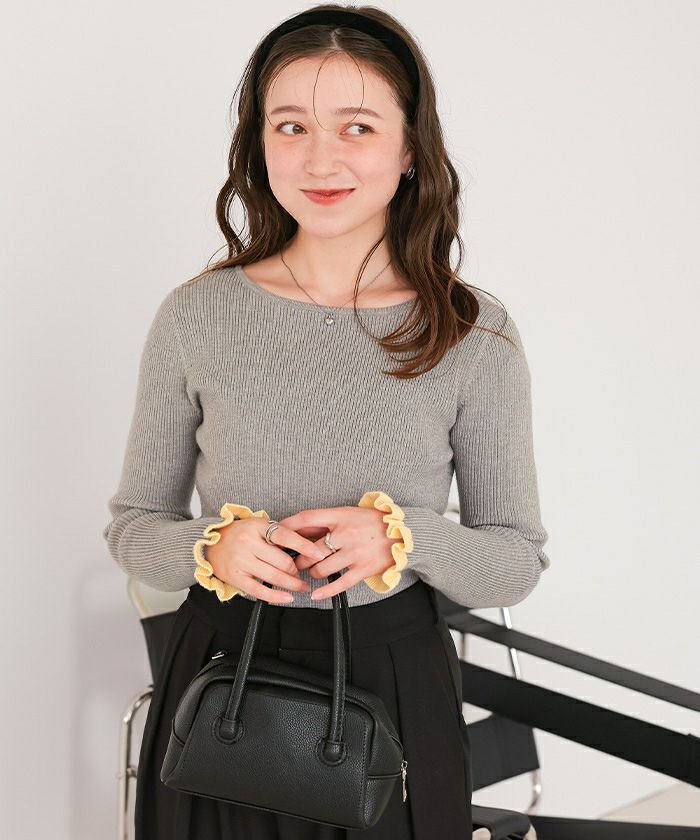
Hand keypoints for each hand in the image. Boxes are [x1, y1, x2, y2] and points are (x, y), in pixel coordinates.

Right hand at [205, 517, 327, 603]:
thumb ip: (278, 535)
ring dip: (292, 584)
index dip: (305, 546)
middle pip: (282, 561)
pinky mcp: (235, 577)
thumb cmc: (239, 534)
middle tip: (305, 572)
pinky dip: (276, 596)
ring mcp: (240, 560)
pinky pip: (259, 590)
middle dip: (298, 569)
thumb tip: (305, 546)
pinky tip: (287, 597)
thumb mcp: (258, 526)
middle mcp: (248, 542)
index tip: (319, 554)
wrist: (209, 543)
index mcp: (257, 526)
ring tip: (301, 586)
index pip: (285, 536)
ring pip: (274, 576)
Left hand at [276, 505, 398, 600]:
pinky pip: (340, 583)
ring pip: (321, 568)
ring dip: (311, 572)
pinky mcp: (364, 568)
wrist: (403, 532)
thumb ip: (326, 520)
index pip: (307, 518)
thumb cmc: (372, 521)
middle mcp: (346, 533)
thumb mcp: (348, 513)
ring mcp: (355, 552)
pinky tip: (315, 594)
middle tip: (293, 562)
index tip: (276, 534)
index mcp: (341, 515)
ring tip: (311, 571)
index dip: (289, 527)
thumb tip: (298, 529)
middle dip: (298, 558)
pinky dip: (325, 591)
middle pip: (310, 549)